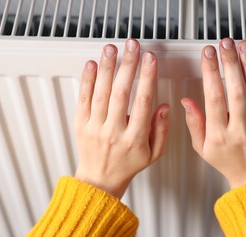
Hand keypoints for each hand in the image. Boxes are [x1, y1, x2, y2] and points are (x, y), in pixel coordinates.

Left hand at [74, 39, 169, 198]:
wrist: (99, 180)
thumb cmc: (127, 165)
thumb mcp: (154, 154)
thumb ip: (161, 130)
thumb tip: (165, 107)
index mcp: (135, 138)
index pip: (142, 102)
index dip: (147, 78)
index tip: (151, 60)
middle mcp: (113, 131)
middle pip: (120, 92)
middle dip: (128, 65)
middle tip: (133, 46)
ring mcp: (95, 127)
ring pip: (100, 92)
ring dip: (107, 68)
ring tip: (112, 49)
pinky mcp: (81, 124)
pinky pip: (83, 99)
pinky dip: (87, 80)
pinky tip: (92, 64)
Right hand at [181, 38, 245, 188]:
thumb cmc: (228, 162)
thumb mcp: (202, 148)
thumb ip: (194, 123)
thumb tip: (186, 101)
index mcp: (220, 134)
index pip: (214, 98)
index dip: (210, 73)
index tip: (207, 55)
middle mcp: (241, 129)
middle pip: (235, 90)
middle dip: (229, 63)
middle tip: (225, 44)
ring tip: (242, 47)